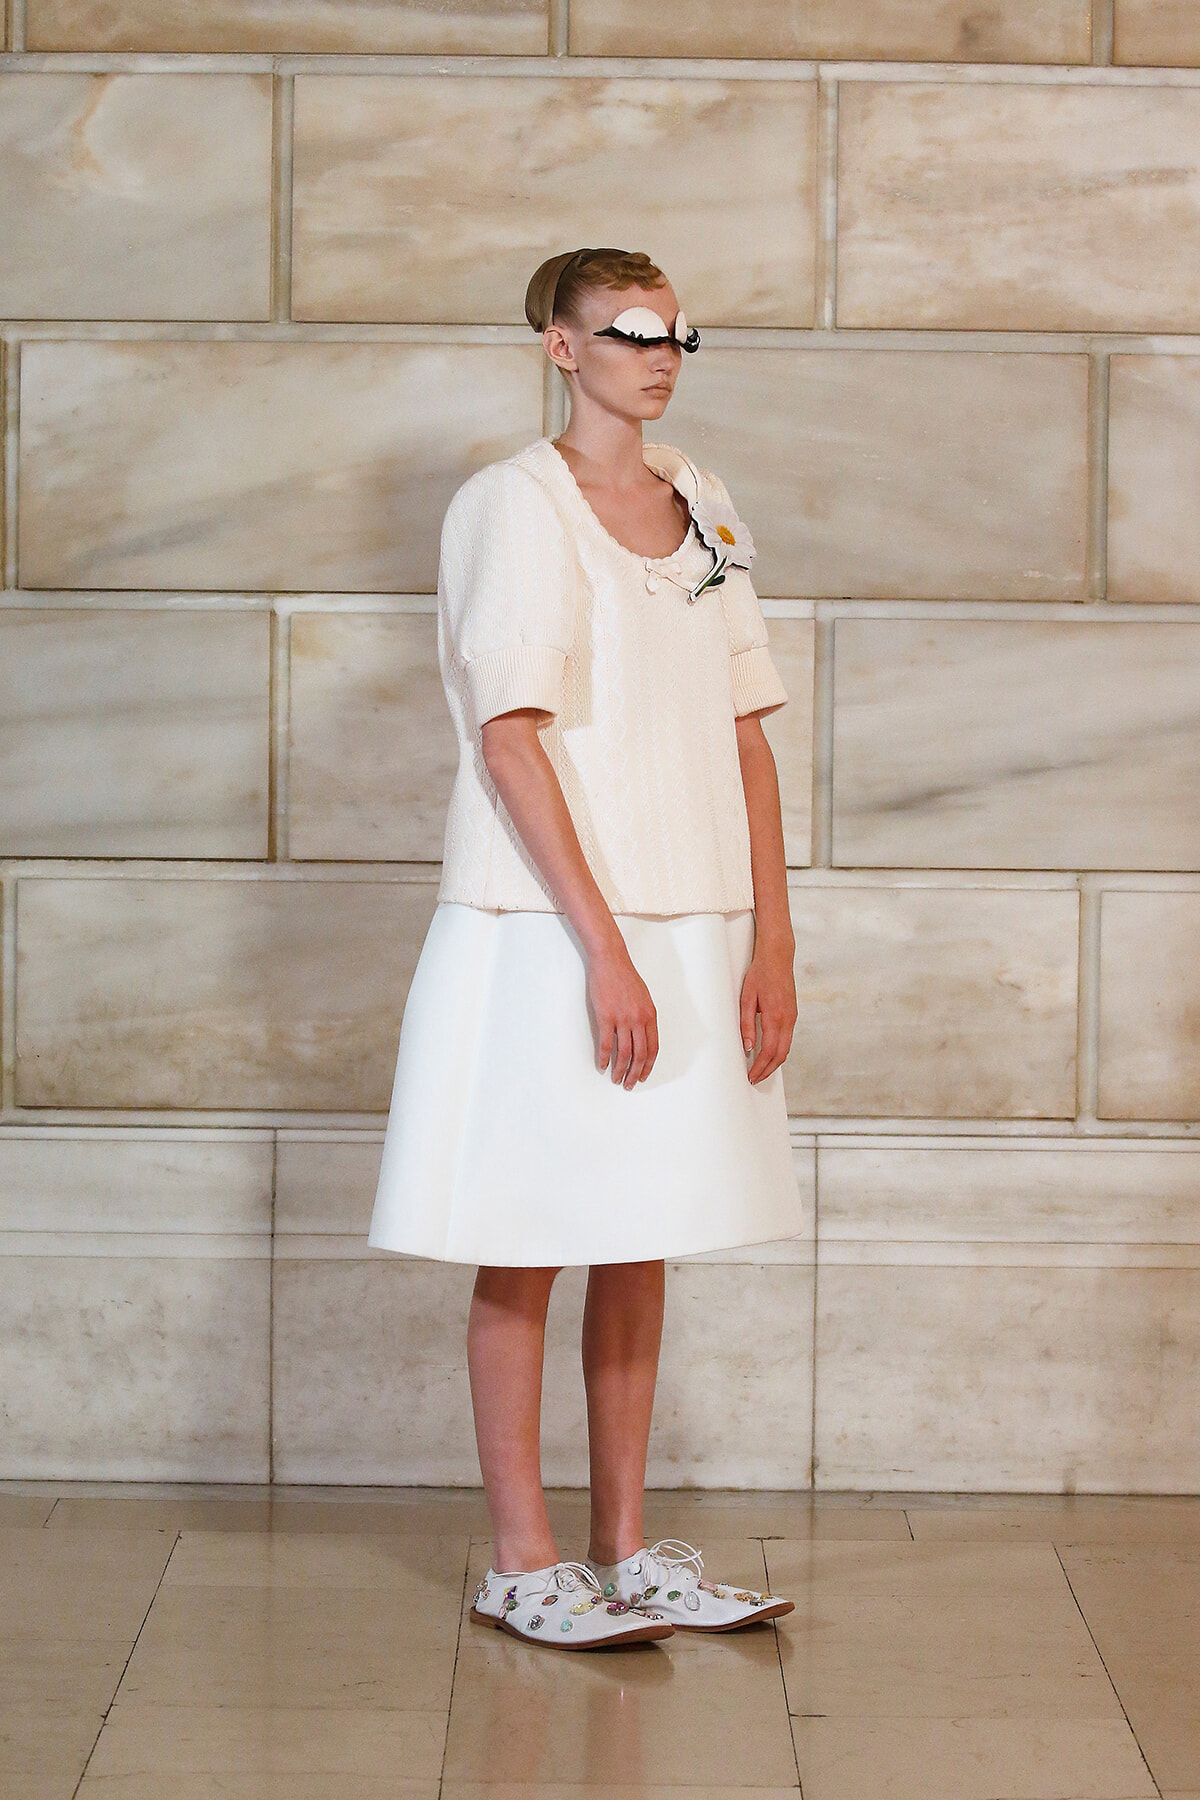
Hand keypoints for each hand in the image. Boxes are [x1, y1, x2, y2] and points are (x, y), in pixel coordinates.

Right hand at [586, 943, 658, 1089]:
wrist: (610, 961)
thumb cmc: (625, 977)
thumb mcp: (643, 997)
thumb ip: (644, 1016)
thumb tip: (642, 1034)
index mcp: (650, 1016)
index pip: (652, 1048)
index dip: (648, 1065)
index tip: (643, 1075)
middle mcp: (639, 1020)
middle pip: (640, 1054)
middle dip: (635, 1073)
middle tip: (630, 1084)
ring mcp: (622, 1019)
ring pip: (624, 1053)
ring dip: (620, 1070)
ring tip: (616, 1079)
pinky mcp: (606, 1017)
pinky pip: (606, 1044)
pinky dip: (604, 1058)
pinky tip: (602, 1065)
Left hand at [740, 940, 796, 1083]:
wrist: (778, 957)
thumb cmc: (760, 974)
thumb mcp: (746, 999)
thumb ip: (747, 1025)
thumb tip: (748, 1047)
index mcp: (775, 1016)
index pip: (769, 1051)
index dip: (760, 1067)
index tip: (751, 1076)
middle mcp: (788, 1019)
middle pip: (781, 1055)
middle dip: (768, 1070)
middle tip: (754, 1079)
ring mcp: (793, 1017)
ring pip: (786, 1048)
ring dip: (774, 1062)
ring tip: (759, 1070)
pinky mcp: (793, 1014)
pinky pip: (788, 1039)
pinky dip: (779, 1051)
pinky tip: (768, 1054)